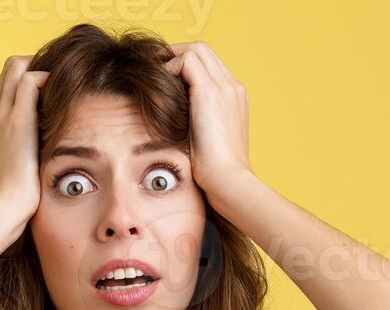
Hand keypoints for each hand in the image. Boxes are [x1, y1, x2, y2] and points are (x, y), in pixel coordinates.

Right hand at [0, 56, 49, 215]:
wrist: (2, 210)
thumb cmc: (11, 200)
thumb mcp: (12, 172)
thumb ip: (20, 156)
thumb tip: (37, 158)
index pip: (5, 86)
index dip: (27, 79)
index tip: (51, 89)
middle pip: (9, 69)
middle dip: (35, 66)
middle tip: (61, 80)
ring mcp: (1, 115)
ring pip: (16, 66)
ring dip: (42, 68)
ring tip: (64, 83)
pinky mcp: (17, 120)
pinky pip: (29, 80)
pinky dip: (47, 78)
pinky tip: (63, 94)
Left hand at [167, 42, 251, 190]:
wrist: (228, 180)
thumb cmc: (215, 171)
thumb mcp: (206, 142)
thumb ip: (197, 125)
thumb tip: (172, 121)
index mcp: (235, 99)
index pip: (211, 65)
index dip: (186, 65)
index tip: (166, 77)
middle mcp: (233, 87)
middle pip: (204, 50)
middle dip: (176, 53)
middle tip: (154, 67)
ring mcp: (225, 87)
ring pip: (196, 49)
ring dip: (171, 57)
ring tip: (153, 73)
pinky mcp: (210, 91)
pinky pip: (187, 60)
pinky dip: (169, 67)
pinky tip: (159, 87)